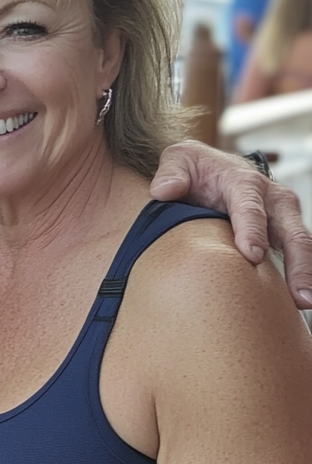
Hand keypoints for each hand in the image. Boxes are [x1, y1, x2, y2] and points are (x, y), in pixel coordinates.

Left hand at [149, 140, 311, 308]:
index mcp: (243, 182)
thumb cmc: (195, 170)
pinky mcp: (284, 235)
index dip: (252, 229)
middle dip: (297, 262)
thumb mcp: (179, 160)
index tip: (252, 255)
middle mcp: (272, 199)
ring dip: (305, 275)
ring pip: (301, 246)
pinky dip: (301, 277)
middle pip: (291, 231)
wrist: (213, 170)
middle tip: (297, 293)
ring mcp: (282, 218)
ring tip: (305, 303)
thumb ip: (171, 172)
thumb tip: (165, 190)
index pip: (250, 206)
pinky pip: (298, 256)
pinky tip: (298, 302)